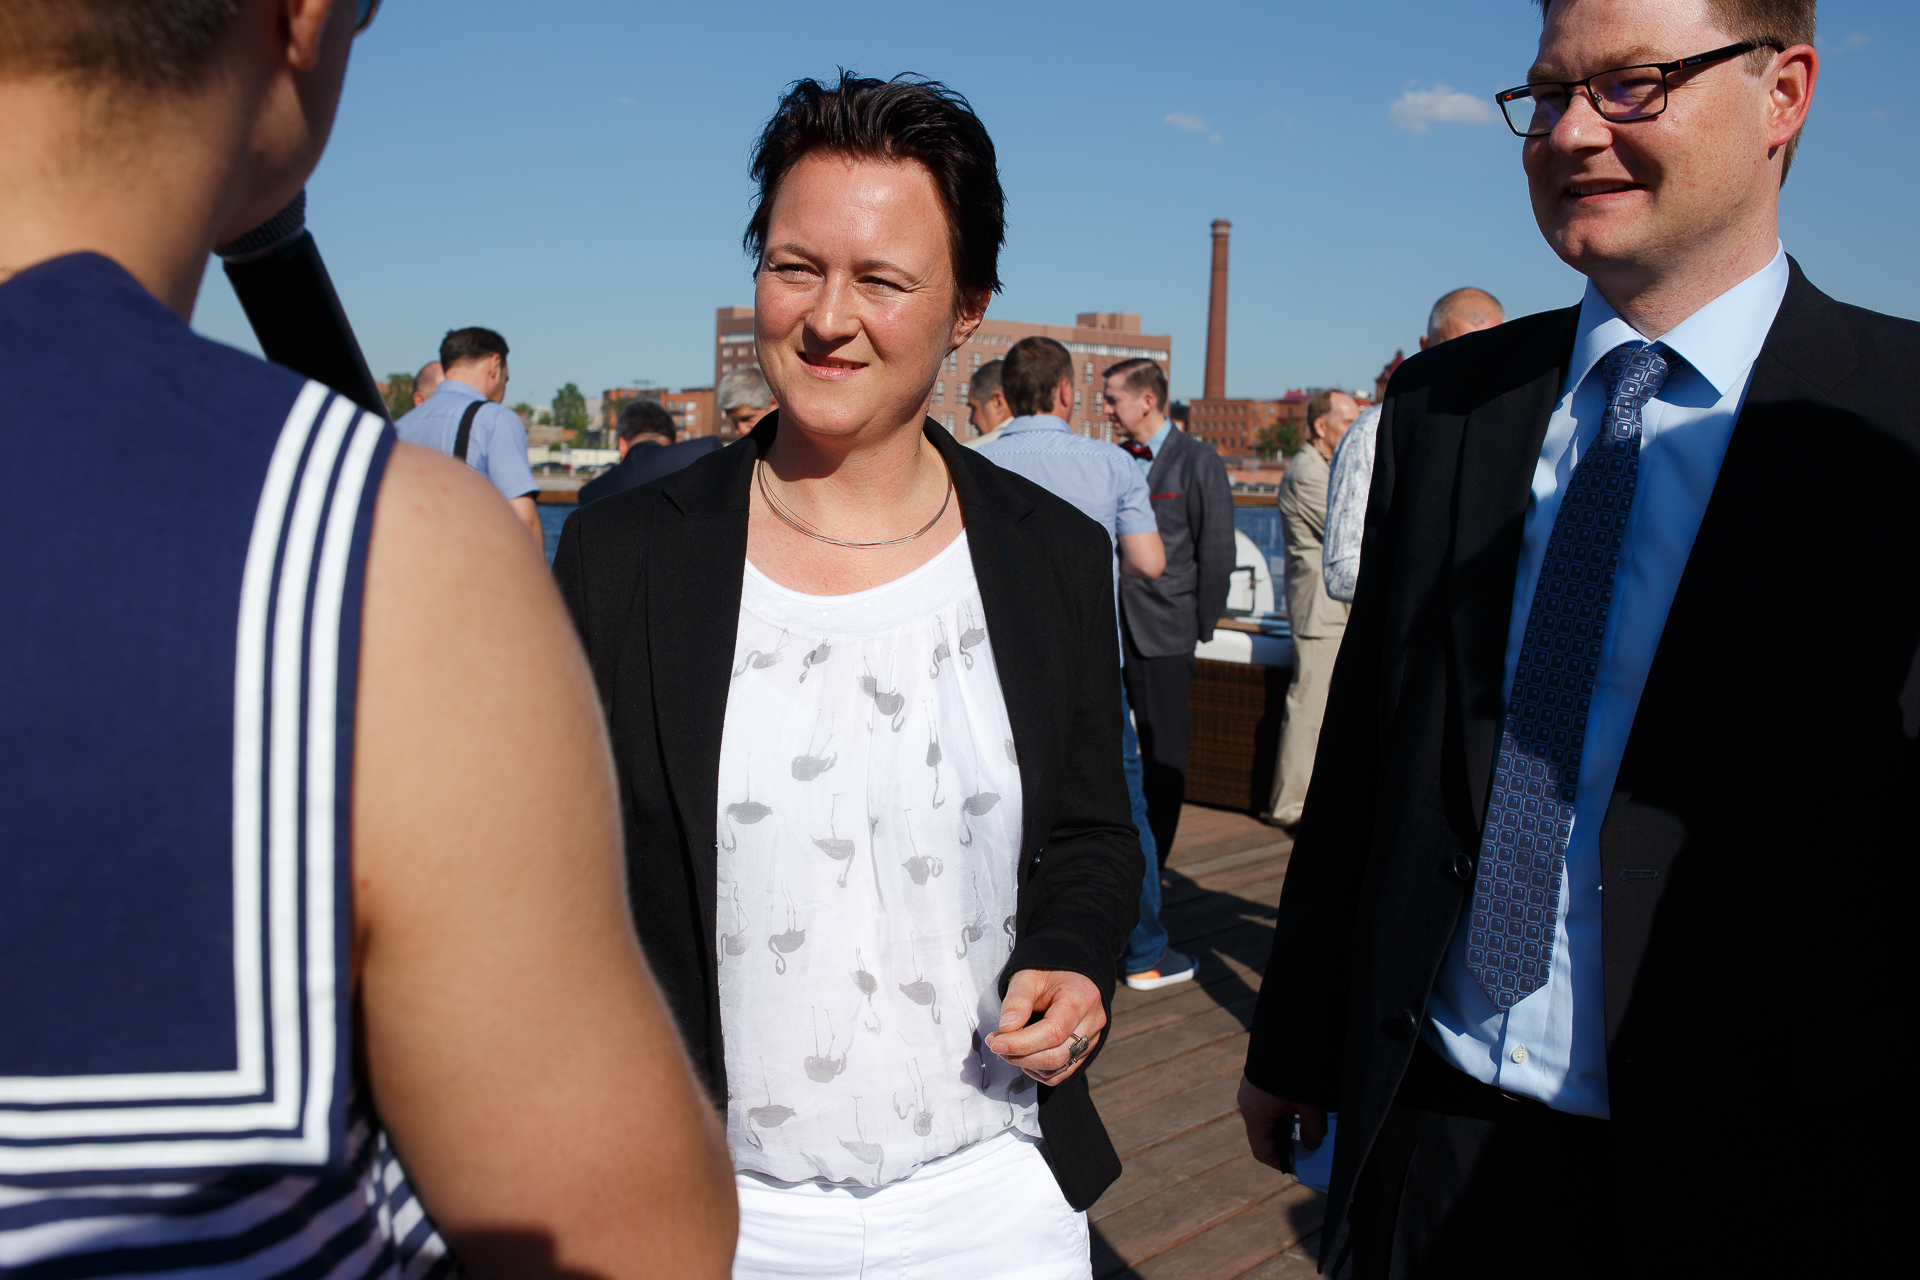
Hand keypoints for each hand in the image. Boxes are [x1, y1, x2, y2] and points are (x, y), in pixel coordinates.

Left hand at [986, 969, 1105, 1085]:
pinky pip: (1063, 1072)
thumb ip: (1017, 1001)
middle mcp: (1092, 1022)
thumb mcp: (1027, 977)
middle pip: (1056, 1055)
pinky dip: (1040, 1070)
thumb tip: (1006, 1028)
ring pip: (1059, 1068)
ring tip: (1008, 1047)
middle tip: (995, 1043)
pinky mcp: (1086, 1050)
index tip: (995, 1042)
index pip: (1053, 1032)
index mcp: (1080, 999)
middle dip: (1020, 1056)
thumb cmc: (1047, 971)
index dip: (1021, 1043)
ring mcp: (1092, 1039)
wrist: (1067, 972)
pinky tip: (1025, 1056)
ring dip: (1027, 1065)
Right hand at [1237, 1075, 1325, 1172]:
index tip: (1297, 1164)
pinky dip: (1283, 1109)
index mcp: (1255, 1112)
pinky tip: (1301, 1104)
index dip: (1279, 1162)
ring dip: (1286, 1124)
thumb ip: (1313, 1131)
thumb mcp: (1311, 1105)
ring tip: (1308, 1123)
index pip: (1261, 1150)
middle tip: (1307, 1144)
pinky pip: (1268, 1103)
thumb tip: (1312, 1145)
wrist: (1290, 1031)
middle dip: (1286, 1141)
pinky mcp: (1258, 1078)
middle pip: (1264, 1134)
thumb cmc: (1297, 1072)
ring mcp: (1251, 1089)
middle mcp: (1248, 1102)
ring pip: (1267, 1117)